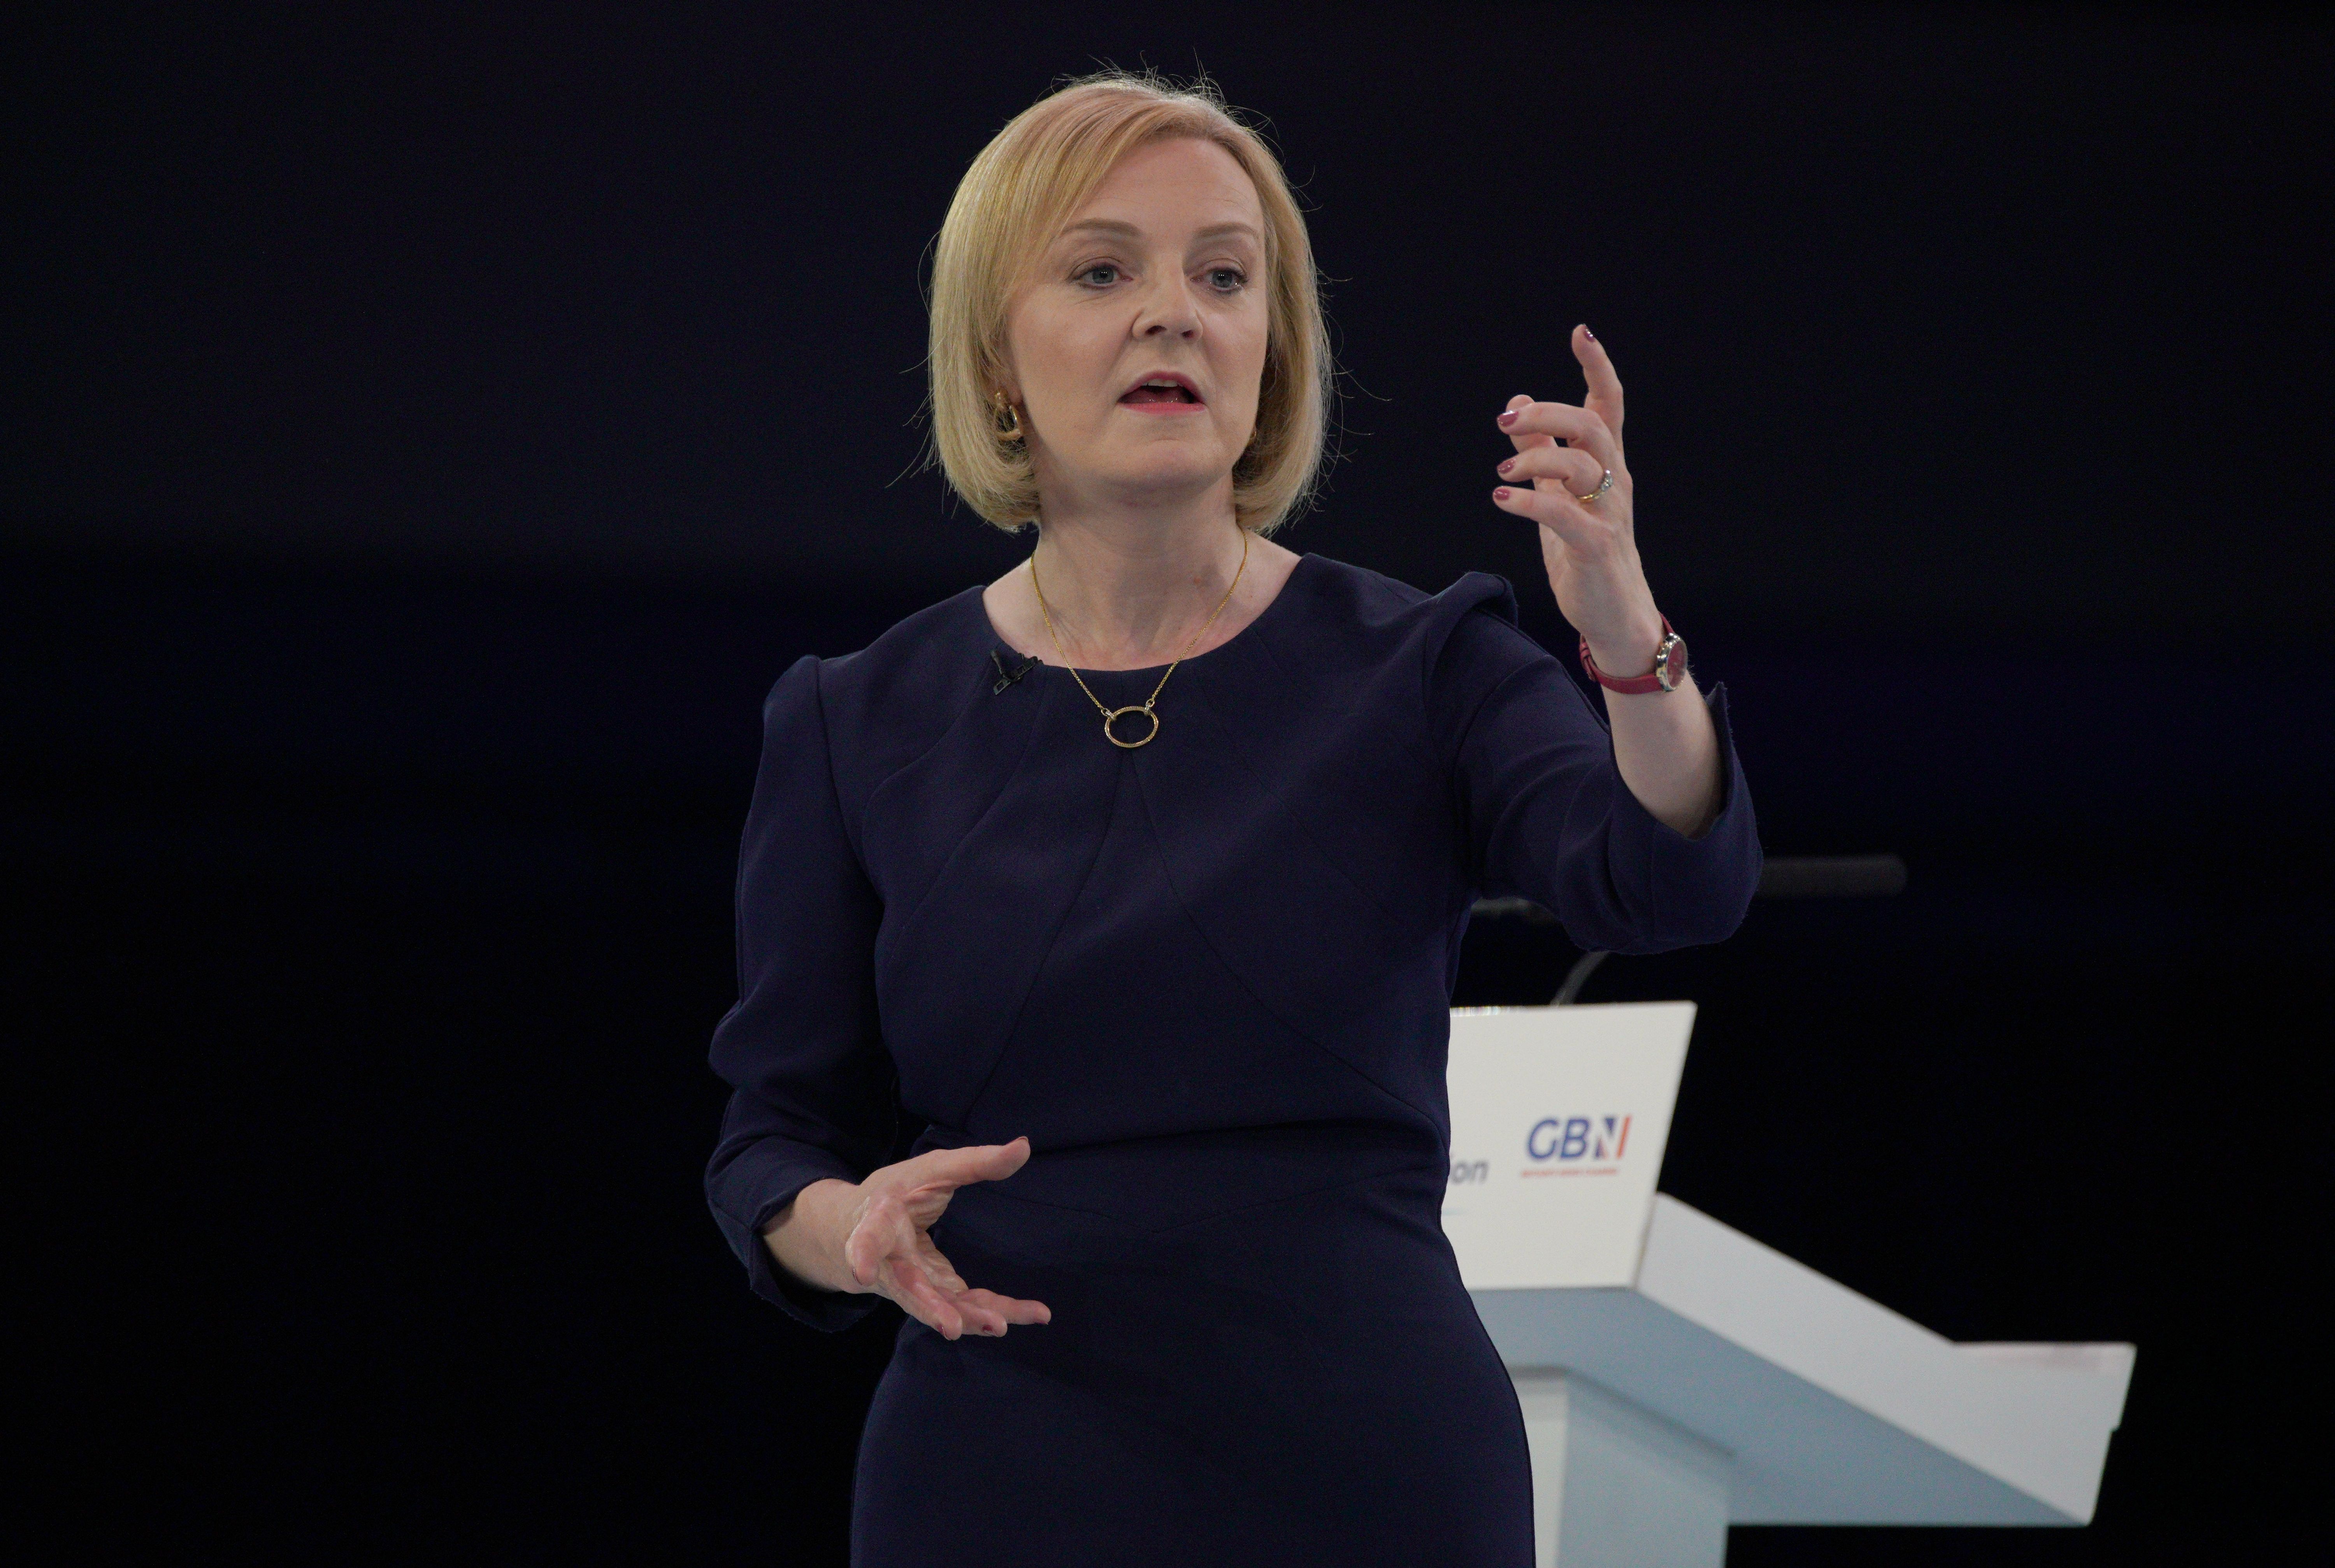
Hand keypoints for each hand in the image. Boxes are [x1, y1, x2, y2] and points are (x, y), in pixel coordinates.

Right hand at [765, 1137, 1052, 1340]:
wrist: (860, 1228)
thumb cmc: (898, 1191)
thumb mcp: (931, 1169)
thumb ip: (975, 1162)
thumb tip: (1024, 1146)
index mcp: (879, 1222)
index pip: (868, 1238)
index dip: (863, 1253)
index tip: (862, 1272)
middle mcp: (890, 1263)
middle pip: (908, 1290)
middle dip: (930, 1309)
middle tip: (952, 1328)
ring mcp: (911, 1286)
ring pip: (940, 1307)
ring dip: (971, 1319)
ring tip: (1002, 1324)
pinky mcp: (934, 1296)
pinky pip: (964, 1308)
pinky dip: (995, 1312)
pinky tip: (1033, 1314)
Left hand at [1491, 326, 1665, 676]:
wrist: (1613, 612)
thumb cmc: (1586, 549)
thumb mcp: (1559, 493)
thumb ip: (1543, 449)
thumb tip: (1518, 405)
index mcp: (1607, 464)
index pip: (1609, 405)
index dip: (1597, 367)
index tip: (1581, 332)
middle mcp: (1614, 481)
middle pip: (1592, 425)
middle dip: (1548, 413)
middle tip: (1505, 419)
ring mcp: (1609, 513)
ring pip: (1580, 464)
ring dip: (1535, 458)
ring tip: (1504, 471)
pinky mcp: (1595, 546)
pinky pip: (1562, 514)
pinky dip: (1528, 502)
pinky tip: (1503, 498)